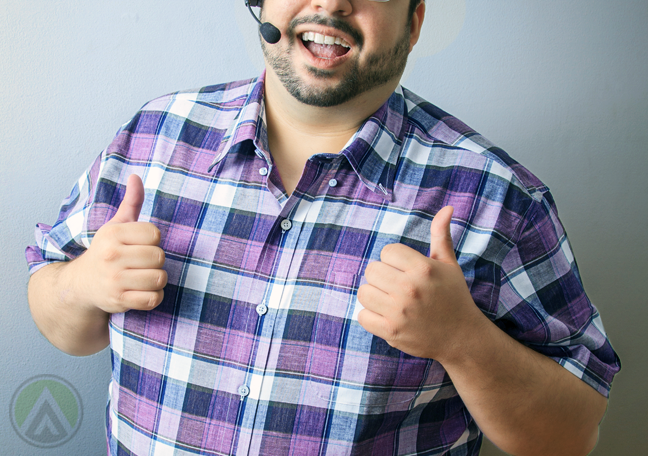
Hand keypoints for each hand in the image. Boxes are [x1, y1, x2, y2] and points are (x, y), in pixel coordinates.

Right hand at [70, 174, 166, 313]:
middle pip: (159, 257)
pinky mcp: (118, 301)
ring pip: (159, 278)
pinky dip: (153, 297)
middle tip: (142, 263)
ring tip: (143, 277)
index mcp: (112, 234)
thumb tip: (136, 177)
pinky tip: (143, 291)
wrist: (80, 285)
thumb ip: (131, 202)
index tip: (140, 244)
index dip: (152, 240)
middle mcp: (111, 256)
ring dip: (156, 279)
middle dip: (155, 260)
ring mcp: (114, 280)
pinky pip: (153, 299)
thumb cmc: (106, 251)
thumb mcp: (115, 225)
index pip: (154, 234)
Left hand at [357, 206, 485, 361]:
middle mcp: (410, 288)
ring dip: (374, 296)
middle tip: (398, 287)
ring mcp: (399, 312)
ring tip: (391, 301)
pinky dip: (370, 316)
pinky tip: (387, 316)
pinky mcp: (391, 331)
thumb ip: (441, 235)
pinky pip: (362, 316)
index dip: (394, 260)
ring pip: (363, 292)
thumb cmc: (454, 297)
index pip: (387, 251)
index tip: (406, 271)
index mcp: (423, 269)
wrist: (462, 338)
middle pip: (372, 270)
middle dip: (383, 277)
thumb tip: (447, 207)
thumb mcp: (449, 265)